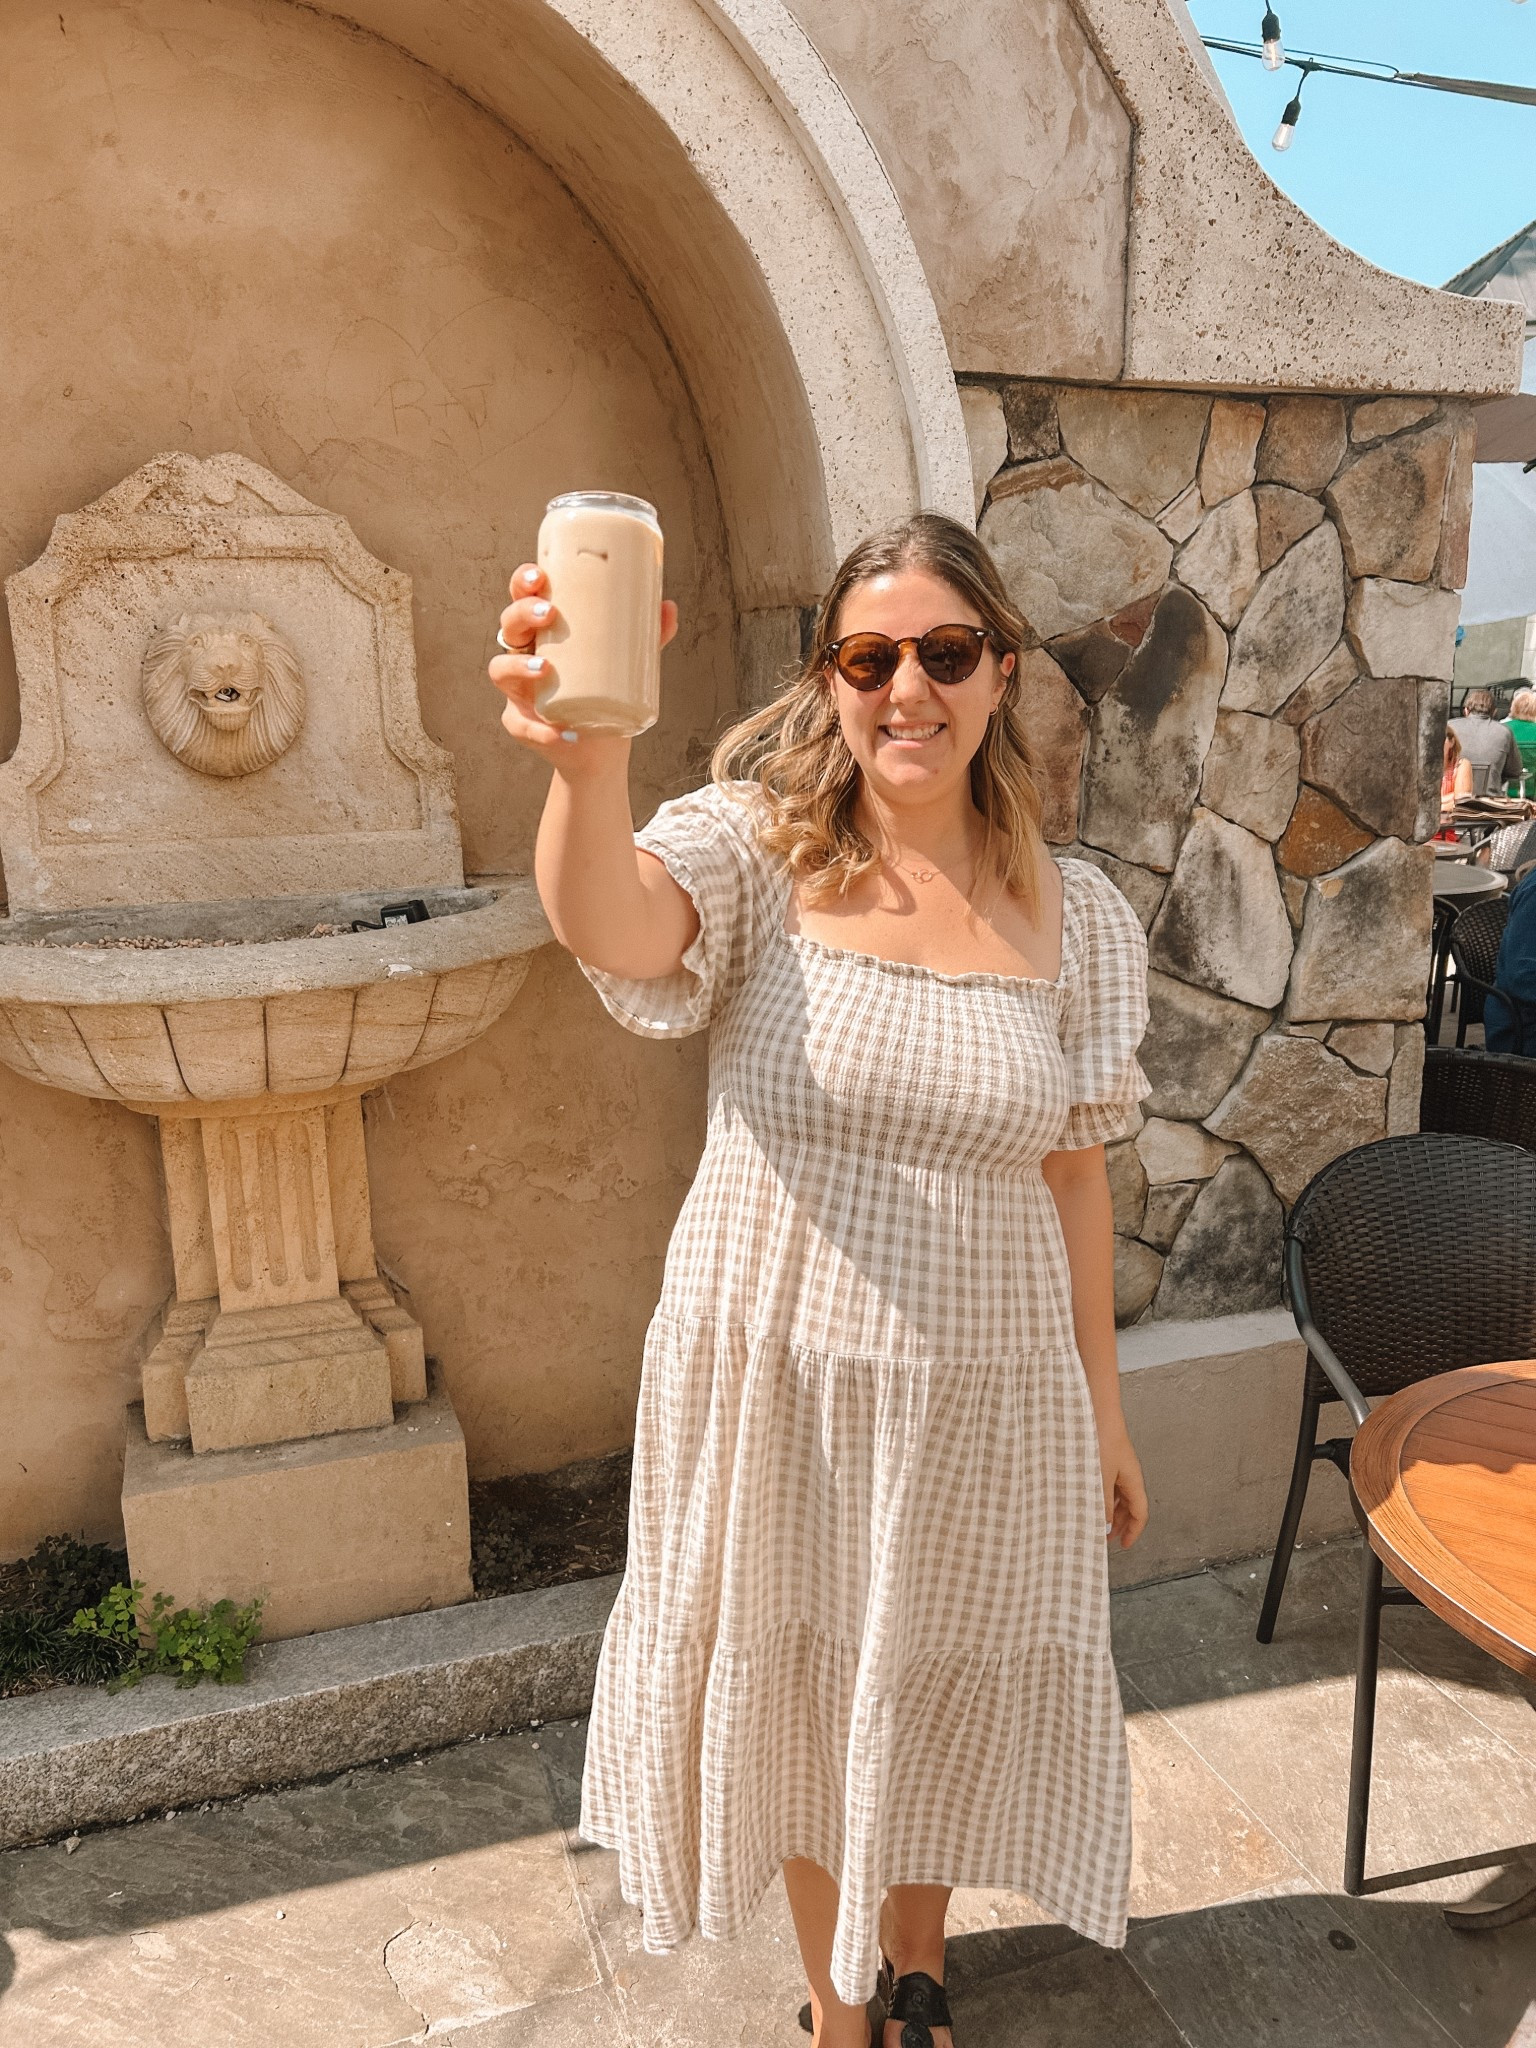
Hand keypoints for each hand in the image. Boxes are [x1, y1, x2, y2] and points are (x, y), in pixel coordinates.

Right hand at [488, 562, 678, 769]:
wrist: (600, 750)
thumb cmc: (605, 696)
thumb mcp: (628, 663)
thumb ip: (648, 637)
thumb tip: (669, 608)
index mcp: (544, 633)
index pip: (523, 597)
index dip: (524, 582)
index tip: (539, 576)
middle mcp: (524, 656)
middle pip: (509, 626)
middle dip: (522, 614)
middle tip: (549, 614)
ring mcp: (518, 692)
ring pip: (500, 670)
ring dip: (518, 666)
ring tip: (544, 669)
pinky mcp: (520, 725)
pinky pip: (520, 725)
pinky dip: (539, 730)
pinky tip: (561, 732)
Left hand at [1095, 1414, 1147, 1548]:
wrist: (1096, 1410)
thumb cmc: (1101, 1439)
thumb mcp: (1101, 1477)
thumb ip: (1103, 1502)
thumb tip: (1104, 1523)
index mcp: (1133, 1479)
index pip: (1140, 1512)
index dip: (1134, 1531)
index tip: (1124, 1546)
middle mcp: (1128, 1474)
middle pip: (1130, 1506)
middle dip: (1120, 1524)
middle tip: (1106, 1538)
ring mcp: (1117, 1465)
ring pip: (1118, 1495)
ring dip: (1110, 1511)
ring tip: (1095, 1522)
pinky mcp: (1105, 1457)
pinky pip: (1108, 1484)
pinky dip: (1102, 1496)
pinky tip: (1087, 1499)